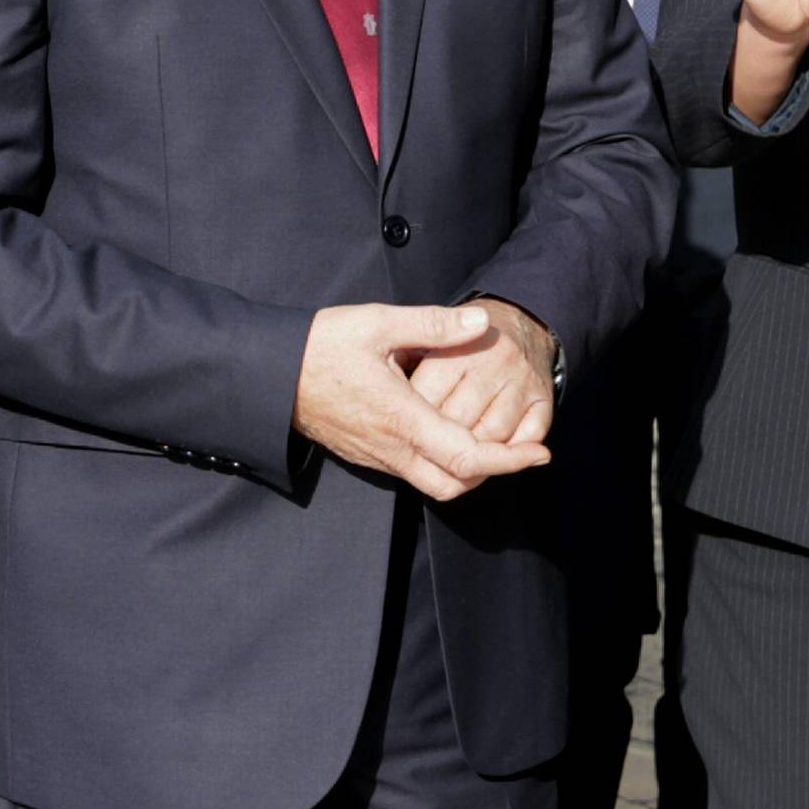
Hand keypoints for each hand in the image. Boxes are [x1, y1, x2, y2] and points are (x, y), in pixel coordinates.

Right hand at [294, 303, 553, 503]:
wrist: (268, 375)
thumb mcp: (378, 323)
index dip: (510, 460)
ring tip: (490, 441)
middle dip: (494, 472)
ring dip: (467, 471)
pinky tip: (449, 432)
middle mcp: (392, 448)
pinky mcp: (367, 455)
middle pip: (456, 486)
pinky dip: (442, 464)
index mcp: (402, 419)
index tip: (540, 453)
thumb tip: (480, 323)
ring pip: (434, 484)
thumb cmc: (320, 346)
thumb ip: (433, 325)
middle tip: (519, 446)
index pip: (468, 458)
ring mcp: (378, 457)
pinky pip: (414, 473)